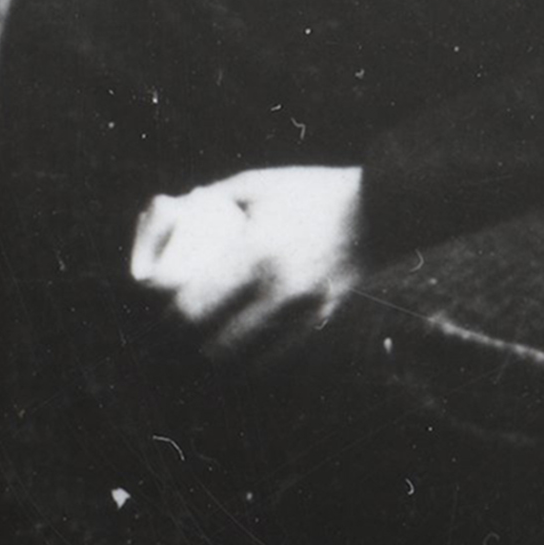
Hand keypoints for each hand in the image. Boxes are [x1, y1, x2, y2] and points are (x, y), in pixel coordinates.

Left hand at [127, 163, 369, 347]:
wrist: (381, 210)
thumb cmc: (311, 191)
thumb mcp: (256, 184)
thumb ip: (210, 197)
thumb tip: (170, 211)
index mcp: (256, 253)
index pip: (194, 307)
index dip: (169, 315)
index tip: (162, 308)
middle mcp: (280, 290)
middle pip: (214, 341)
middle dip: (188, 340)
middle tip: (179, 329)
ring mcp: (305, 312)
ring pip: (246, 360)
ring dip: (219, 355)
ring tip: (205, 343)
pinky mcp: (323, 322)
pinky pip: (279, 357)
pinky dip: (254, 359)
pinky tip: (241, 352)